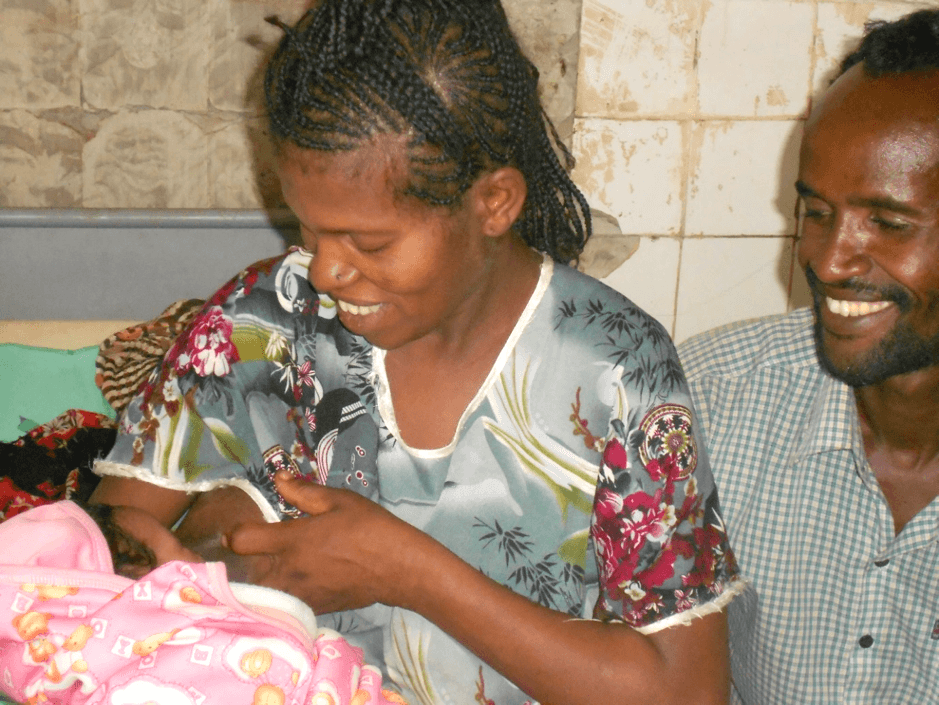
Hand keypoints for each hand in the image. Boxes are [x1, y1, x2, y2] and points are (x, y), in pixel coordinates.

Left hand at [226, 472, 431, 612]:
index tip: (239, 529)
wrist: (398, 568)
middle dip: (244, 562)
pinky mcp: (313, 608)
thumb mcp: (339, 500)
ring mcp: (299, 594)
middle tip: (254, 551)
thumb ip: (302, 492)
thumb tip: (277, 478)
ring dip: (260, 579)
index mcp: (292, 541)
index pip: (242, 540)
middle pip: (246, 573)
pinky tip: (293, 580)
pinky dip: (280, 592)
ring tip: (268, 567)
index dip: (235, 533)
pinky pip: (284, 602)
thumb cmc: (370, 528)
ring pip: (263, 591)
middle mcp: (289, 571)